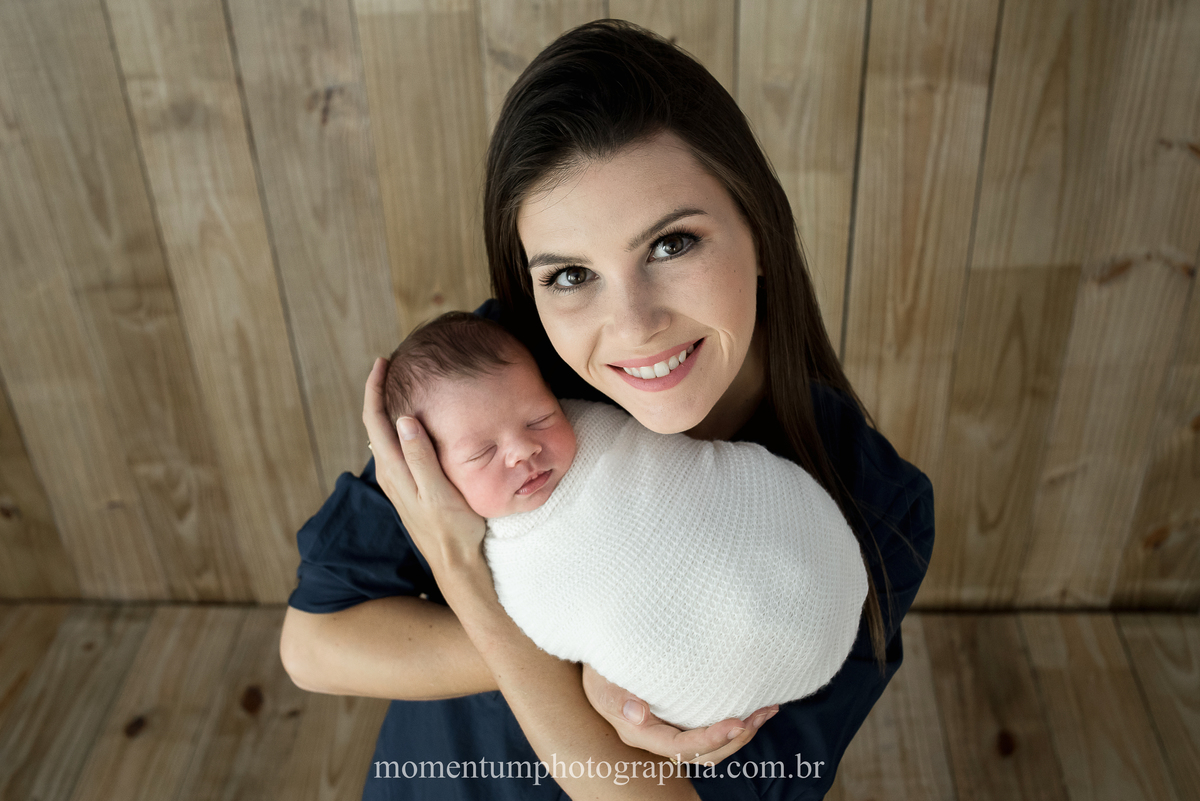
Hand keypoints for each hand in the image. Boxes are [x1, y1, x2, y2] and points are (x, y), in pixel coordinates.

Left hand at [363, 357, 485, 571]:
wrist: (455, 562)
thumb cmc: (452, 528)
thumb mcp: (439, 491)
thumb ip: (420, 456)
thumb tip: (403, 419)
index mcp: (394, 469)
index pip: (375, 419)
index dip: (374, 388)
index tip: (382, 362)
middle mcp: (390, 473)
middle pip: (376, 423)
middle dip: (379, 392)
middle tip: (393, 365)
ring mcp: (398, 481)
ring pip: (385, 434)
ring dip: (388, 408)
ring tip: (403, 385)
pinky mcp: (408, 486)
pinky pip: (396, 447)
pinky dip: (399, 425)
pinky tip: (415, 421)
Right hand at [581, 664, 778, 764]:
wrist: (599, 656)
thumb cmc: (599, 667)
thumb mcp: (600, 678)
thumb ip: (615, 696)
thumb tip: (639, 715)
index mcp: (640, 732)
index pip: (681, 746)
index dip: (712, 739)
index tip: (738, 722)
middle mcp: (659, 737)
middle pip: (703, 752)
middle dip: (736, 738)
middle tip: (761, 713)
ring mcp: (671, 729)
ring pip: (712, 745)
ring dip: (742, 732)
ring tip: (766, 710)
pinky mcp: (681, 717)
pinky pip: (711, 727)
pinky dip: (736, 720)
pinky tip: (755, 704)